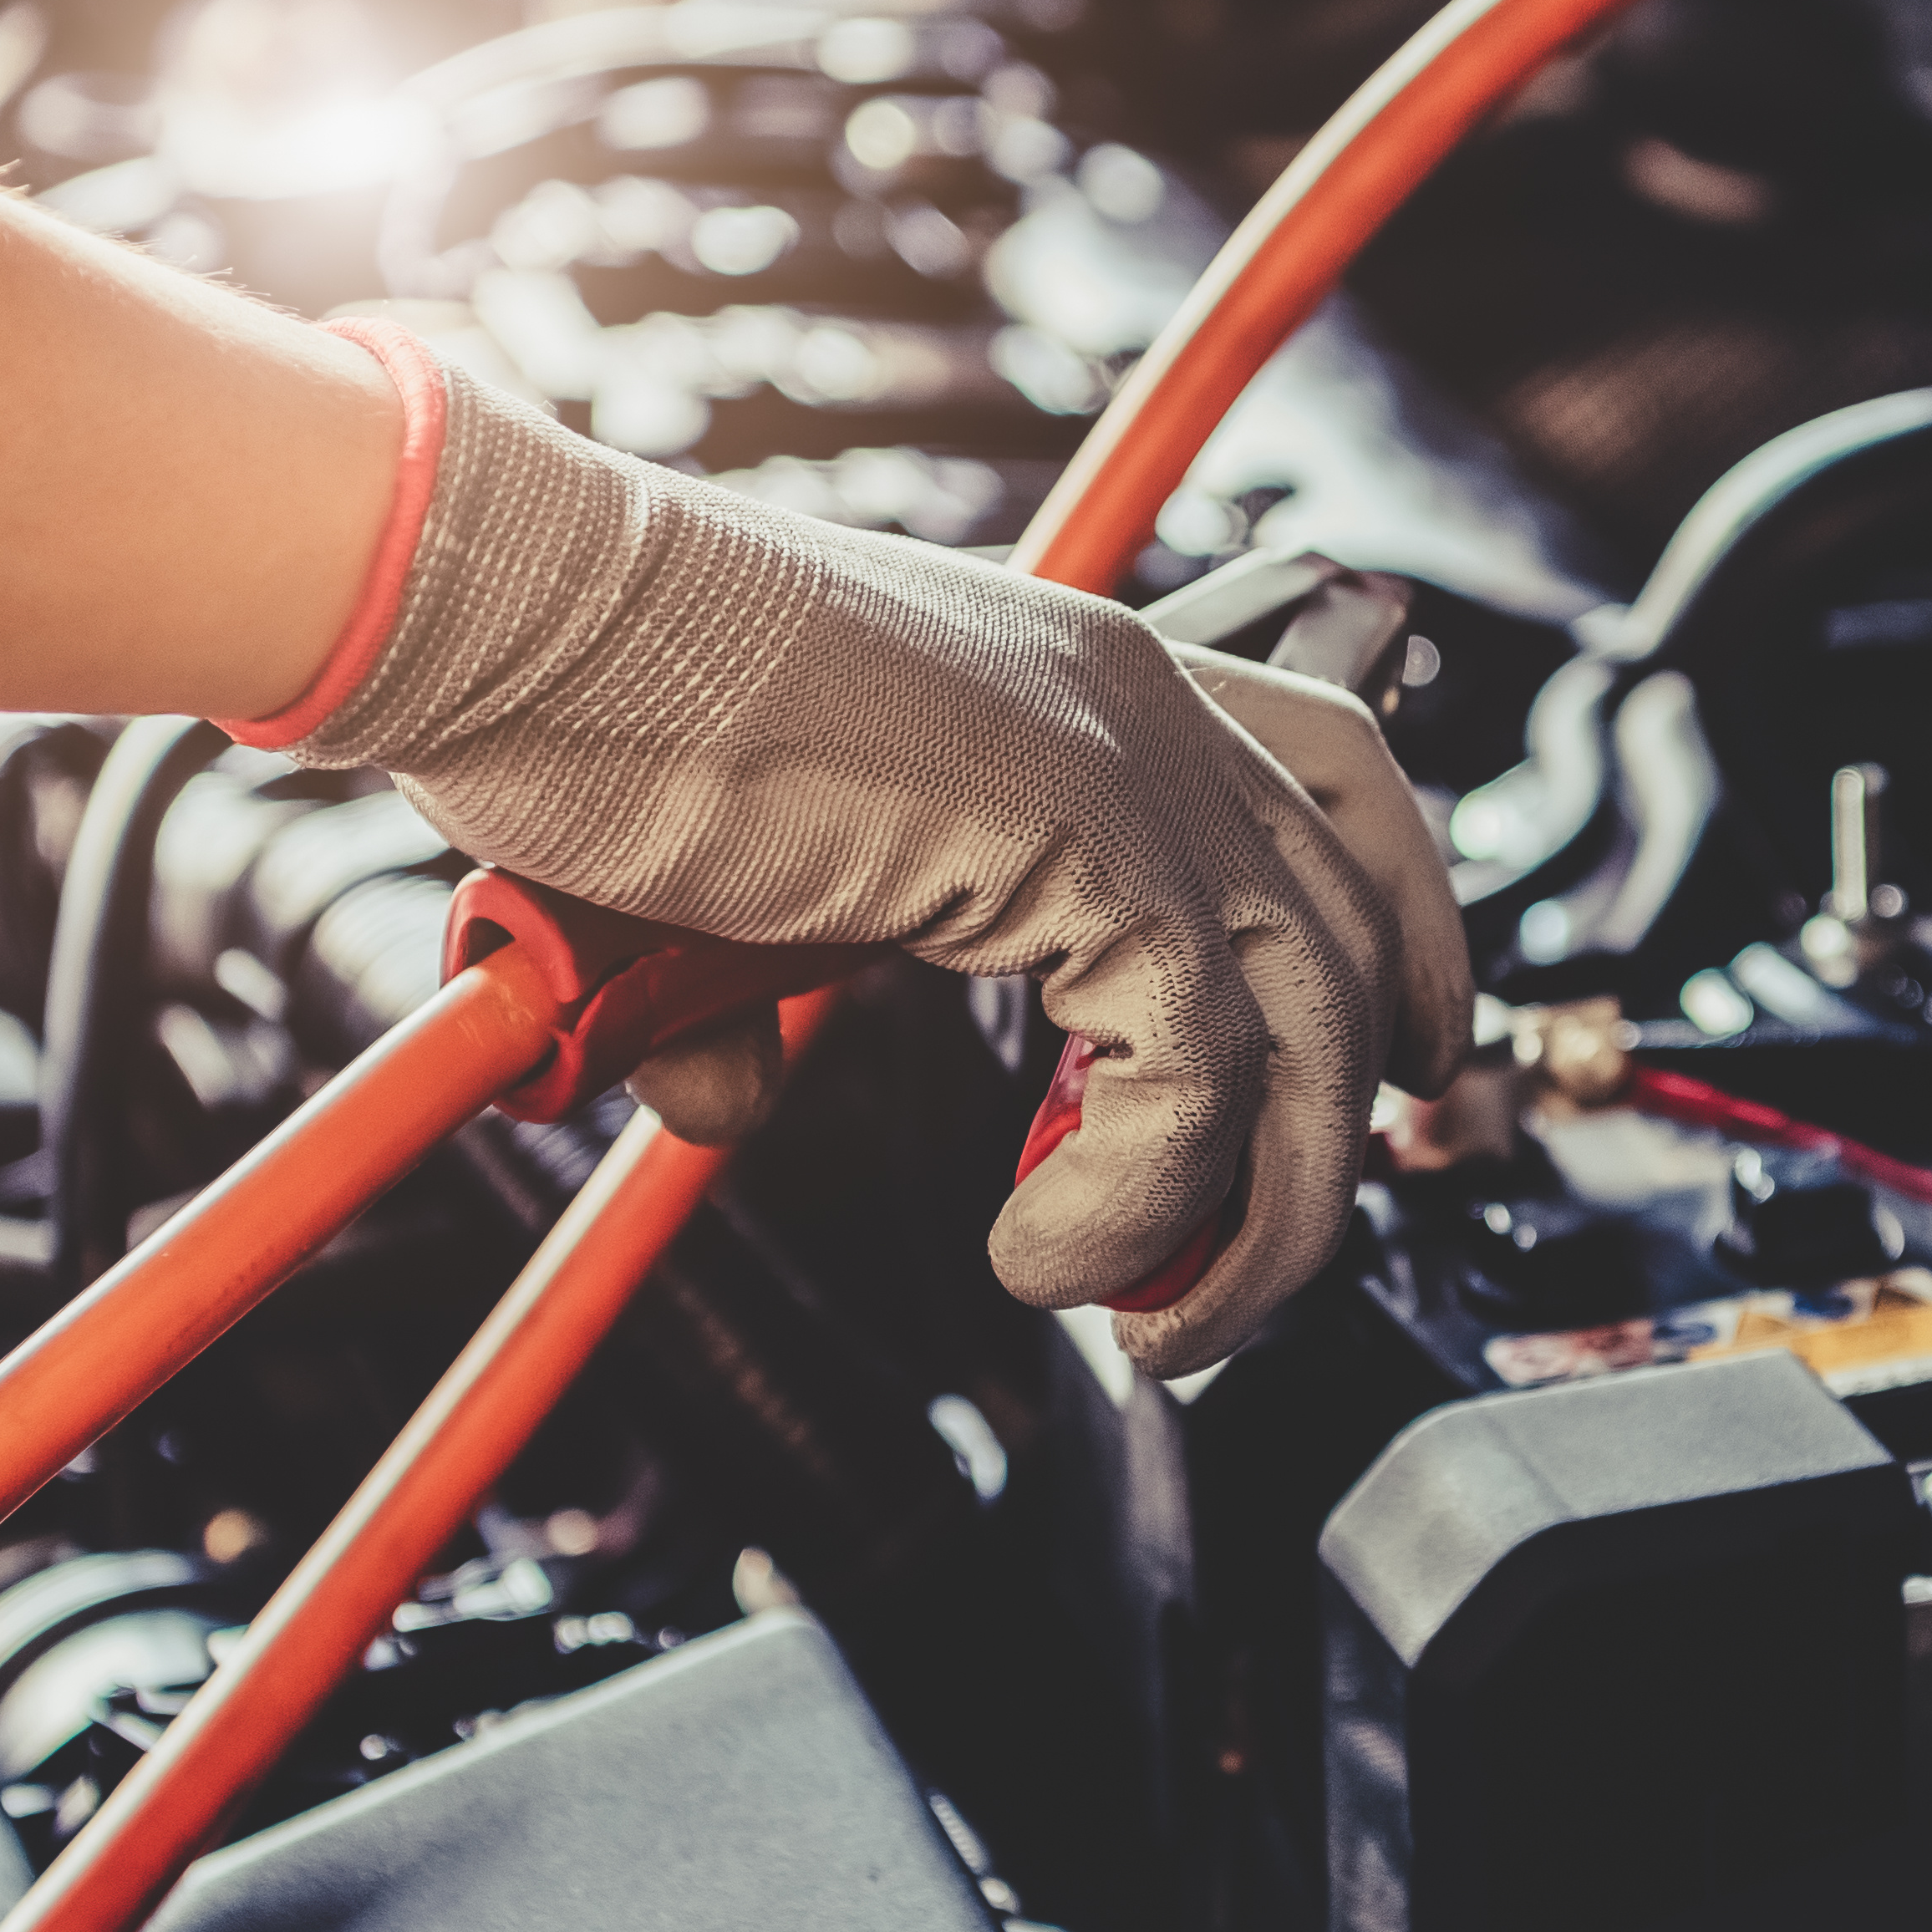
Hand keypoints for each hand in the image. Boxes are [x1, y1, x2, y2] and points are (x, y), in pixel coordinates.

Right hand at [255, 346, 1465, 1368]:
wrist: (525, 614)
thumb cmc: (589, 703)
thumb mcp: (723, 877)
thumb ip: (764, 990)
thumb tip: (729, 1096)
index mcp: (1090, 676)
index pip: (1346, 787)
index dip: (1406, 942)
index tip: (1405, 1075)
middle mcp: (1143, 703)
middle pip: (1362, 938)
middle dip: (1343, 1137)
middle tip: (1237, 1277)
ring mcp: (1131, 767)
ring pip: (1314, 1037)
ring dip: (1253, 1221)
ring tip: (1145, 1318)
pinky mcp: (1087, 845)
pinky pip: (1196, 1082)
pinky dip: (1135, 1205)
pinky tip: (1039, 1256)